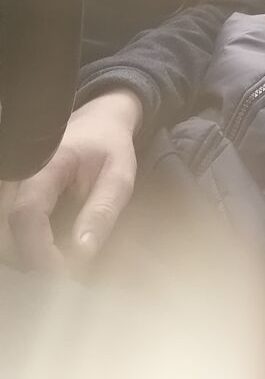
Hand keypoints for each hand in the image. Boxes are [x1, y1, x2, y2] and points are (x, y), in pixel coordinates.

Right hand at [0, 88, 142, 271]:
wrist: (97, 123)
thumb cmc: (109, 148)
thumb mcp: (120, 177)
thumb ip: (102, 211)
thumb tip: (82, 254)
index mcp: (45, 163)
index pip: (26, 216)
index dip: (40, 253)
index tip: (65, 274)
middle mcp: (16, 172)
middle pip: (6, 233)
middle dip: (34, 260)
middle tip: (67, 269)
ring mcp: (7, 183)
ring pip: (1, 236)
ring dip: (26, 255)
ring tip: (59, 257)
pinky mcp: (5, 193)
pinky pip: (4, 229)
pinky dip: (22, 245)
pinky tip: (46, 246)